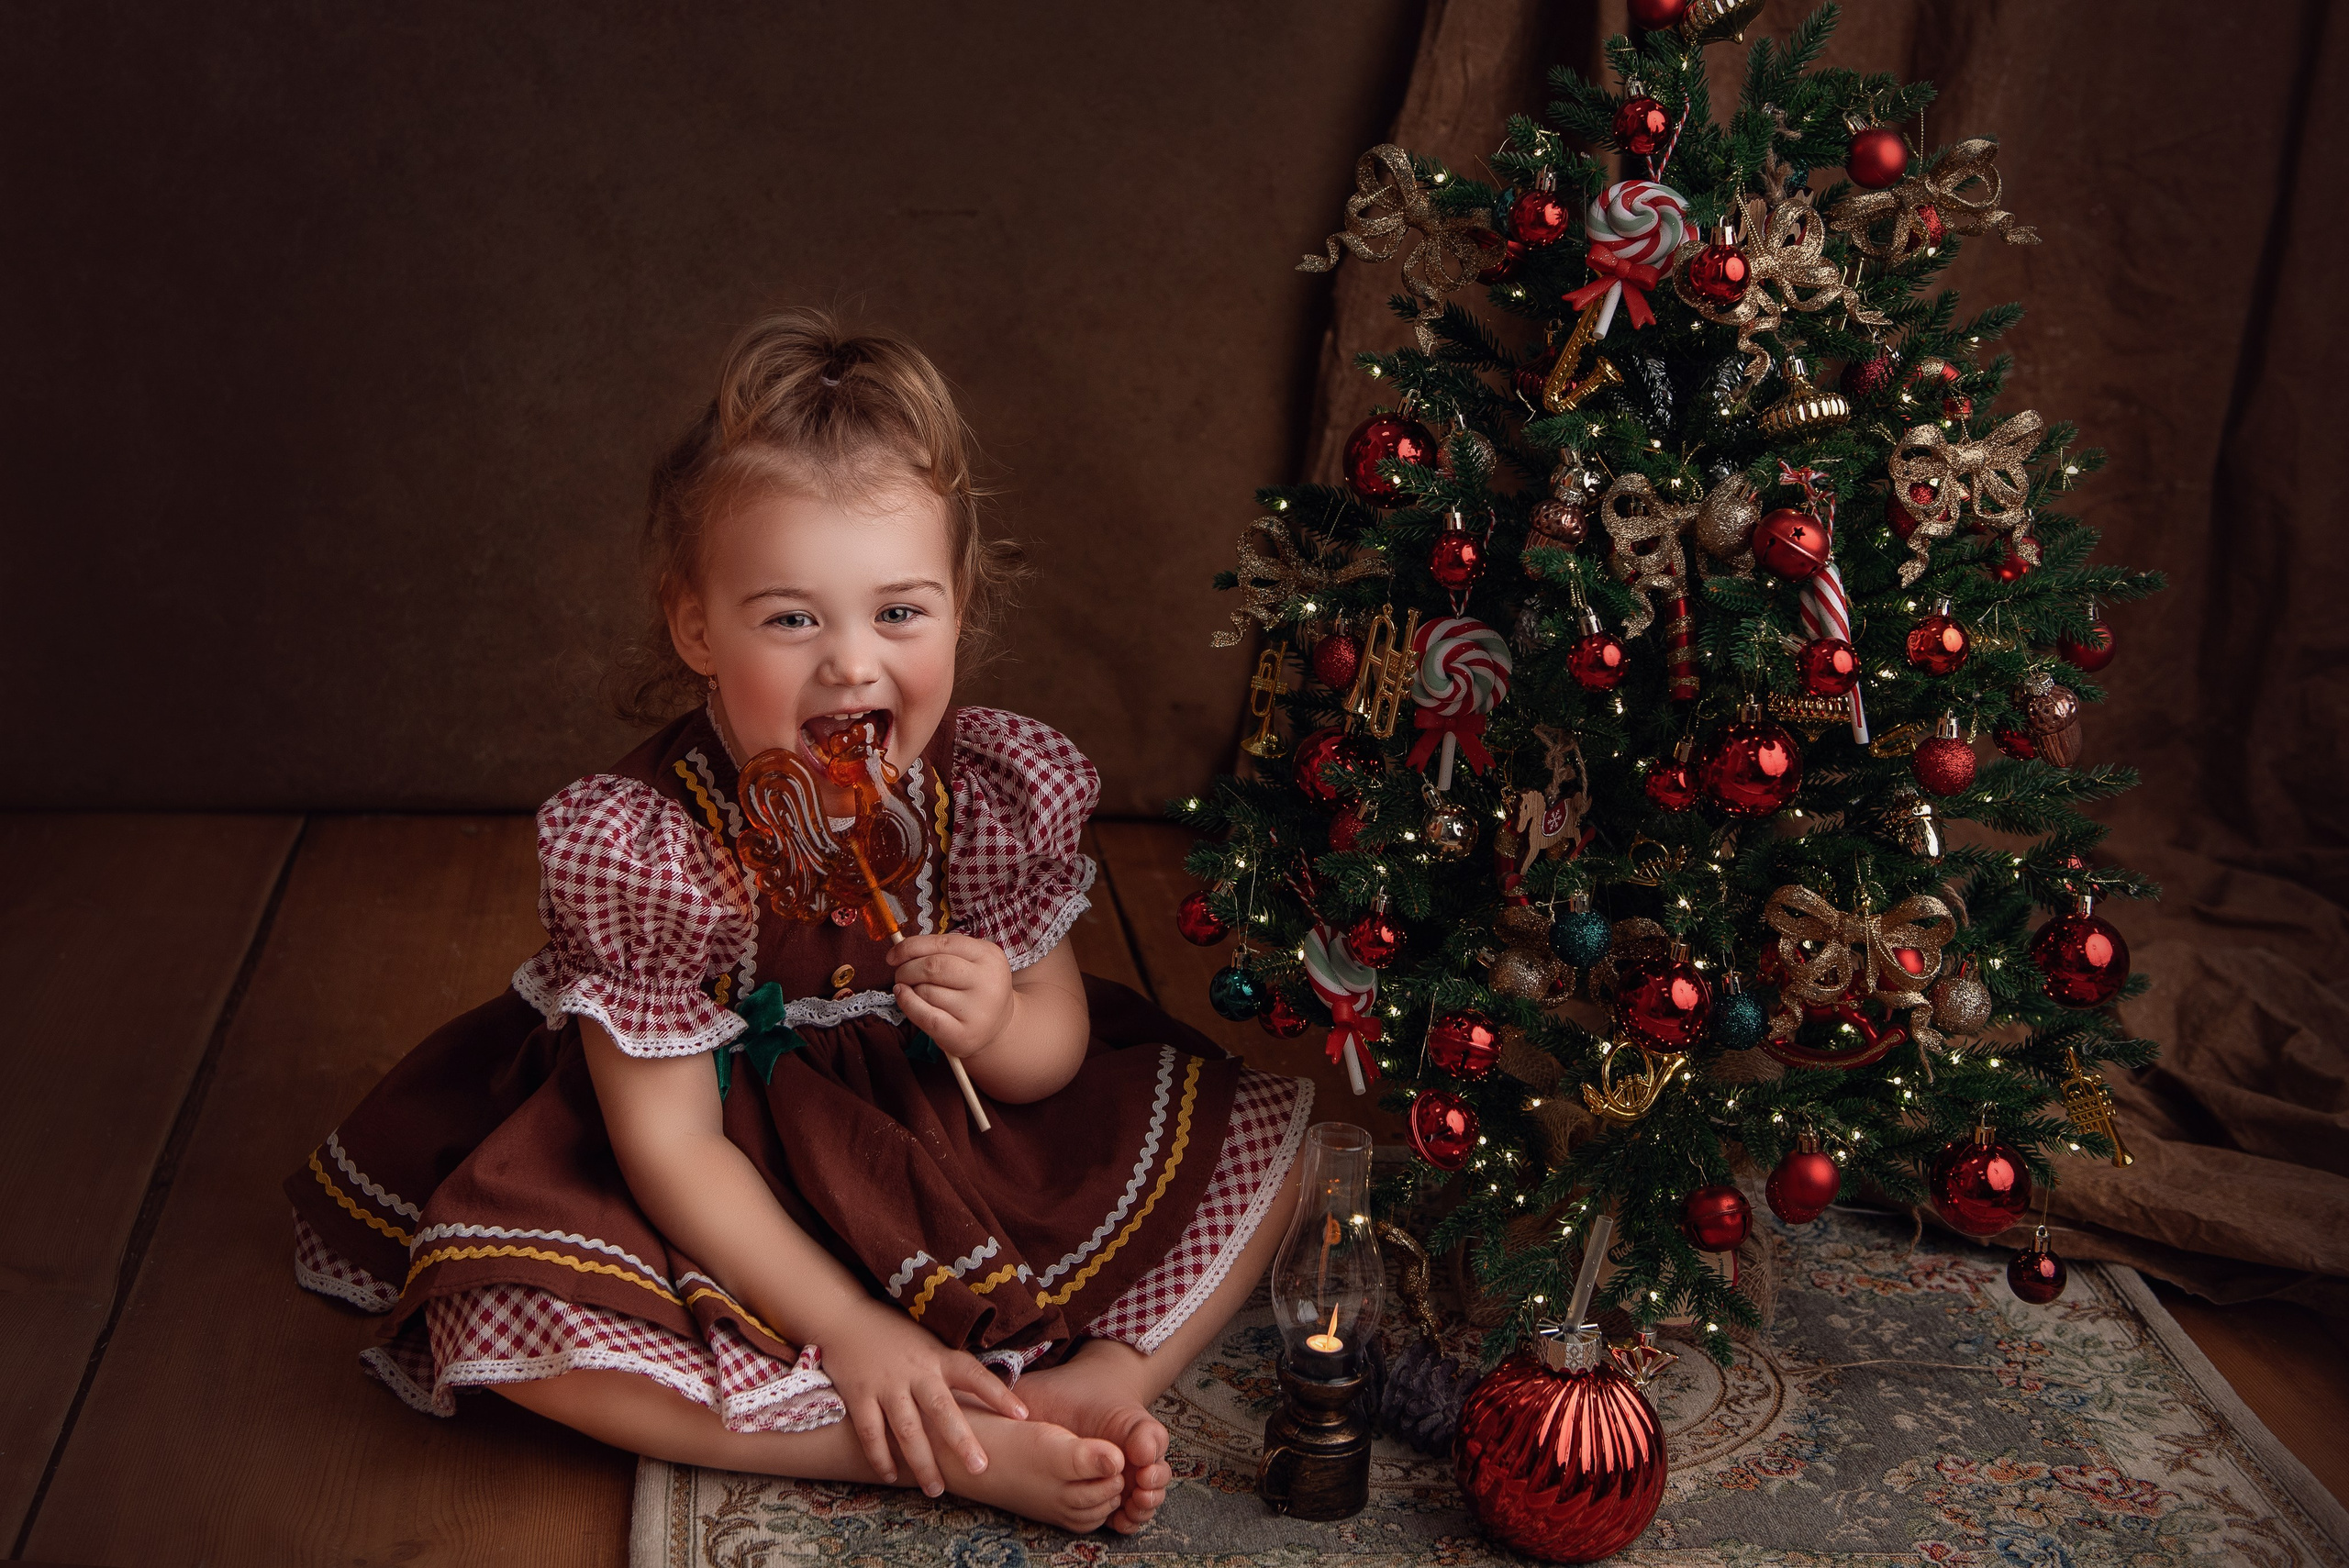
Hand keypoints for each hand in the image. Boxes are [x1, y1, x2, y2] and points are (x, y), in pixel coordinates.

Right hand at [815, 1298, 1026, 1493]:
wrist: (847, 1317)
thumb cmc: (896, 1335)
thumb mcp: (930, 1344)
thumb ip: (950, 1370)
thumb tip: (989, 1398)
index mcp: (939, 1357)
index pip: (975, 1375)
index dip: (999, 1394)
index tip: (1022, 1415)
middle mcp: (916, 1371)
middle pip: (942, 1410)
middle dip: (961, 1441)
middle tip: (980, 1468)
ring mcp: (887, 1384)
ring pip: (907, 1430)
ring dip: (922, 1462)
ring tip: (936, 1489)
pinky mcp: (860, 1395)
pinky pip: (871, 1433)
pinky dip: (881, 1457)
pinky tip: (892, 1476)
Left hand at [888, 932, 1015, 1059]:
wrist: (998, 1027)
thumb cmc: (974, 989)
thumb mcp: (971, 962)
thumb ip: (940, 952)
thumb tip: (898, 952)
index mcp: (989, 956)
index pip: (943, 943)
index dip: (911, 947)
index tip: (893, 955)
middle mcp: (987, 982)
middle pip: (933, 967)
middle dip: (907, 969)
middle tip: (900, 975)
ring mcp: (977, 1010)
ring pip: (926, 991)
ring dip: (911, 989)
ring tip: (916, 991)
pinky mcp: (963, 1034)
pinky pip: (925, 1016)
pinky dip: (908, 1004)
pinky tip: (904, 997)